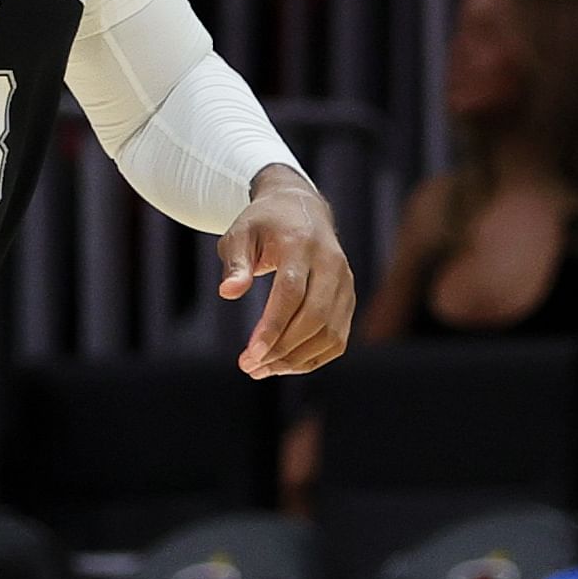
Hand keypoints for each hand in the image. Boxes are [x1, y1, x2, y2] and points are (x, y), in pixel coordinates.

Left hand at [224, 166, 358, 378]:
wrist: (302, 209)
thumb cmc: (263, 224)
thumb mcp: (239, 234)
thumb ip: (235, 263)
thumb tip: (228, 292)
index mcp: (302, 244)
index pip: (292, 291)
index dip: (274, 325)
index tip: (251, 352)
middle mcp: (331, 264)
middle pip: (315, 316)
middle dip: (282, 349)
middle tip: (249, 366)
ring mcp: (345, 283)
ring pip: (330, 334)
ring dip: (296, 359)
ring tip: (262, 369)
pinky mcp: (349, 299)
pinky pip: (337, 339)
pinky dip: (312, 358)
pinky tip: (284, 364)